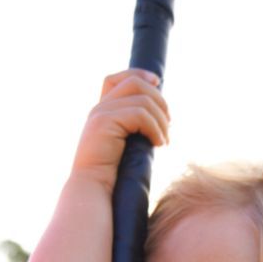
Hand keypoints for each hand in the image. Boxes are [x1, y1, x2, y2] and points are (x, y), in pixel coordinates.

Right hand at [72, 69, 168, 187]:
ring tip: (165, 140)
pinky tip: (158, 144)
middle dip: (159, 101)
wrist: (93, 187)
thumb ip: (135, 126)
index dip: (139, 74)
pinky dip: (155, 129)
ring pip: (143, 100)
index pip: (117, 79)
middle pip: (134, 83)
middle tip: (169, 124)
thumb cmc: (112, 172)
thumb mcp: (126, 143)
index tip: (158, 82)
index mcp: (102, 110)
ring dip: (161, 120)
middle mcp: (99, 107)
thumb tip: (162, 113)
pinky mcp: (105, 122)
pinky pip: (141, 115)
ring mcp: (100, 113)